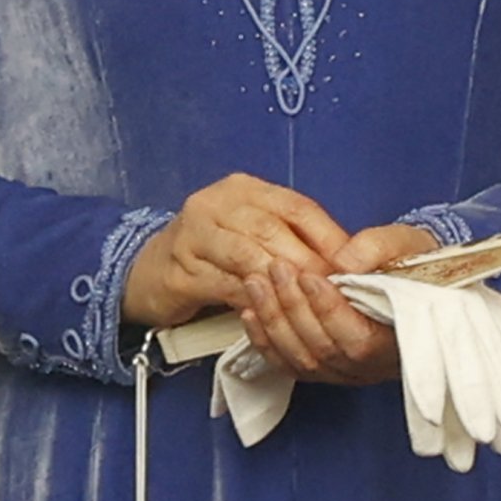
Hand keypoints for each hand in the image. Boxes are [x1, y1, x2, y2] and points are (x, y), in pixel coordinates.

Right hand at [121, 172, 349, 327]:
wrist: (148, 270)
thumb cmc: (212, 252)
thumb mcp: (250, 232)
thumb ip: (288, 238)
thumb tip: (343, 262)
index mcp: (243, 189)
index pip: (296, 206)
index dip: (328, 235)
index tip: (352, 264)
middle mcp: (215, 203)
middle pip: (272, 229)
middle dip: (308, 262)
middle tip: (334, 290)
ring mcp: (193, 235)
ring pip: (247, 255)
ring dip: (281, 282)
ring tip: (306, 302)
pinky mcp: (178, 270)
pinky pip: (222, 286)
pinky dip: (250, 300)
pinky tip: (269, 312)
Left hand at [238, 222, 438, 384]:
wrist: (415, 280)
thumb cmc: (414, 263)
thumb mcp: (406, 244)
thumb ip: (378, 248)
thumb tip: (343, 262)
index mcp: (398, 340)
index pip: (356, 339)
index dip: (328, 310)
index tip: (308, 274)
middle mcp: (370, 365)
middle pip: (323, 350)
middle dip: (293, 307)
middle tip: (275, 267)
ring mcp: (345, 371)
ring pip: (301, 360)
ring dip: (273, 320)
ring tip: (256, 281)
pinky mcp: (324, 367)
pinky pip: (289, 364)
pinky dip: (265, 339)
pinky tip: (250, 310)